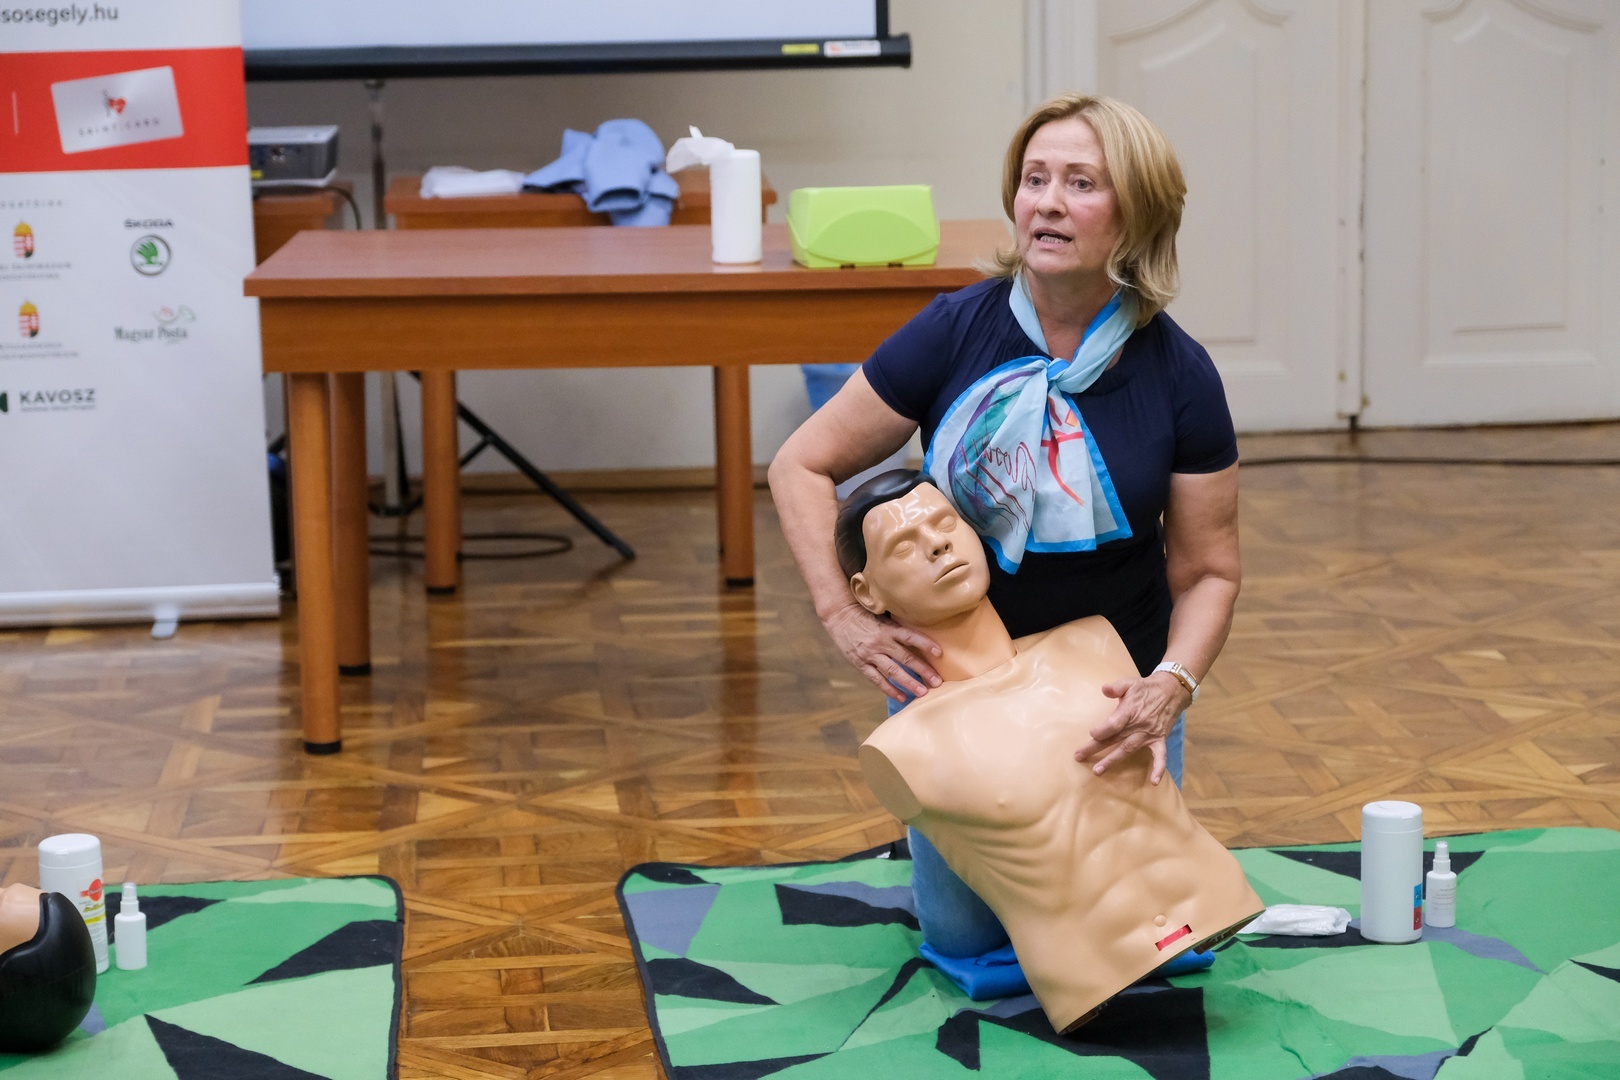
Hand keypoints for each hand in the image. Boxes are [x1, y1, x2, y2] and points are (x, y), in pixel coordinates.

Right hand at [823, 604, 941, 701]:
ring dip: (909, 683)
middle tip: (937, 682)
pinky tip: (901, 697)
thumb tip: (920, 635)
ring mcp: (870, 654)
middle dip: (923, 670)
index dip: (925, 644)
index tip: (939, 653)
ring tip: (922, 692)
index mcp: (888, 629)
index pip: (910, 636)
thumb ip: (898, 627)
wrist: (839, 616)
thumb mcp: (882, 616)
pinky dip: (890, 689)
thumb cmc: (864, 615)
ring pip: (892, 671)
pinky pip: (877, 679)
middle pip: (905, 658)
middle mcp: (880, 642)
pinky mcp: (860, 663)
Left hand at [1073, 672, 1189, 784]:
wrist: (1171, 691)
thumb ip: (1116, 687)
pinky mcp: (1159, 740)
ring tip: (1098, 771)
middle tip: (1079, 757)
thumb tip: (1104, 689)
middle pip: (1115, 739)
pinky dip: (1158, 768)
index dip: (1101, 730)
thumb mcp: (1130, 683)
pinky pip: (1160, 756)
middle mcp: (1138, 725)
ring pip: (1128, 749)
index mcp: (1130, 711)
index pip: (1114, 724)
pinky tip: (1154, 782)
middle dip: (1095, 748)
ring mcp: (1149, 734)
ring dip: (1113, 760)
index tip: (1091, 734)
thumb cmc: (1146, 688)